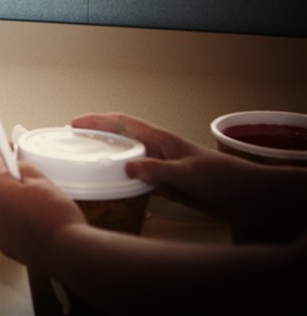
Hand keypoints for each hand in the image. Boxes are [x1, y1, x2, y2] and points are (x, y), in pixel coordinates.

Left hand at [0, 146, 85, 268]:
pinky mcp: (8, 245)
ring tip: (27, 191)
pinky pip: (4, 224)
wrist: (67, 252)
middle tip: (16, 165)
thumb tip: (18, 168)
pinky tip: (27, 214)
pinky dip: (12, 216)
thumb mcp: (42, 181)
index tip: (5, 146)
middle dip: (1, 172)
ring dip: (6, 195)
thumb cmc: (57, 218)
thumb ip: (25, 169)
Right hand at [72, 112, 306, 240]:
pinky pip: (137, 178)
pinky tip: (113, 188)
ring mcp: (162, 167)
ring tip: (85, 162)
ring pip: (127, 157)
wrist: (247, 196)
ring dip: (107, 157)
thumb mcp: (188, 173)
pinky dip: (121, 179)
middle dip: (96, 136)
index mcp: (161, 140)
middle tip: (71, 141)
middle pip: (121, 138)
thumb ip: (158, 171)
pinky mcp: (168, 185)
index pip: (123, 124)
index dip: (98, 121)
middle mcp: (158, 150)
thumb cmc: (223, 178)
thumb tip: (128, 166)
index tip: (75, 122)